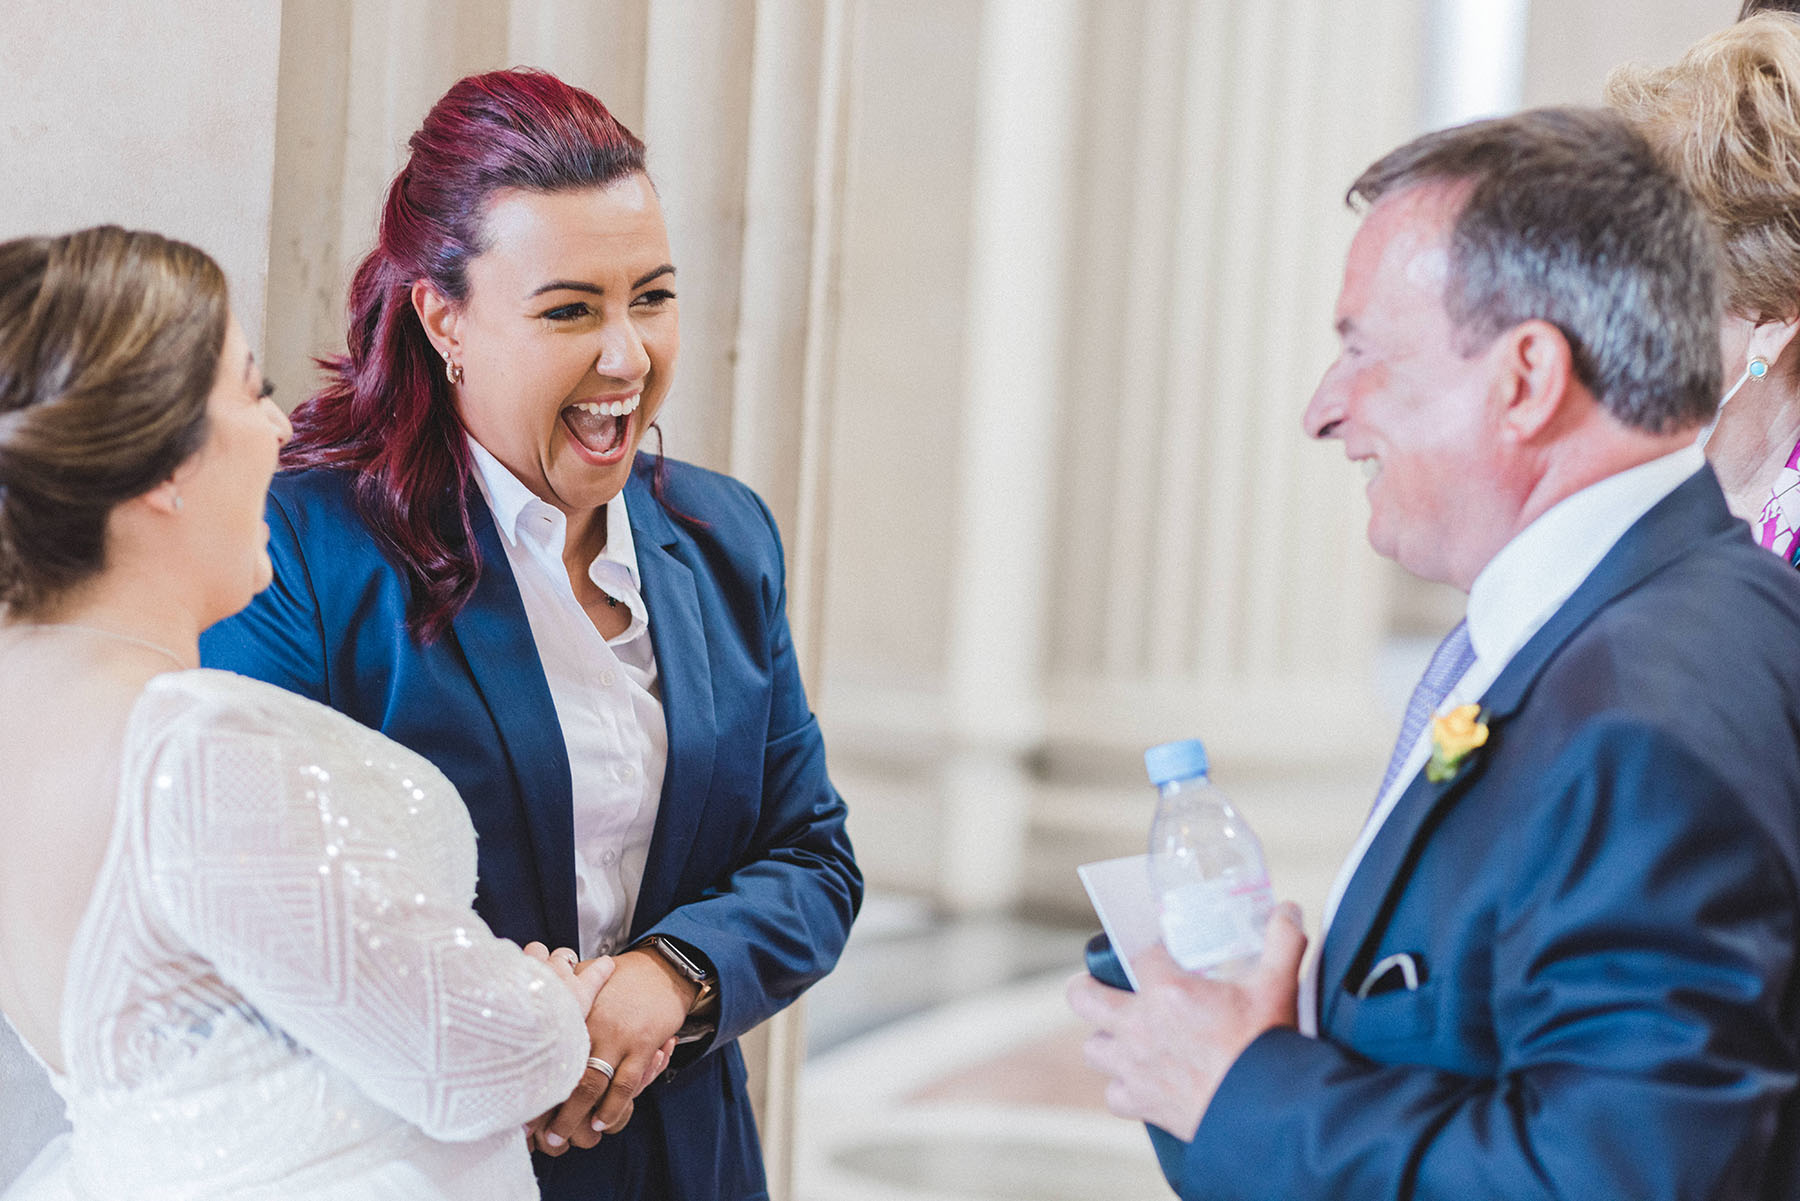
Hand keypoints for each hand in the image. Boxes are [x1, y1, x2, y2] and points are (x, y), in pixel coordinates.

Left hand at [531, 948, 694, 1154]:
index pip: (548, 1052)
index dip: (530, 1083)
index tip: (514, 1108)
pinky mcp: (643, 1045)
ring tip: (561, 1138)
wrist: (661, 971)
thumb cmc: (618, 978)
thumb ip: (557, 995)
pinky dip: (613, 1107)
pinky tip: (601, 1123)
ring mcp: (619, 1037)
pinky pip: (626, 1083)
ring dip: (576, 1116)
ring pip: (593, 1084)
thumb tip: (523, 1002)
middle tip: (531, 1133)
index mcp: (575, 1010)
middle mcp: (593, 1026)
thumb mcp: (581, 978)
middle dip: (548, 1109)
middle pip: (565, 1073)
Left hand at [1066, 902, 1306, 1140]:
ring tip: (1127, 1037)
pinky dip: (1125, 1089)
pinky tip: (1143, 1082)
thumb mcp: (1278, 985)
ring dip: (1107, 1040)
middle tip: (1105, 988)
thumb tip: (1288, 910)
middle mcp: (1139, 1025)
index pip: (1137, 956)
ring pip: (1093, 1048)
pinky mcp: (1141, 1103)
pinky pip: (1114, 1094)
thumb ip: (1282, 941)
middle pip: (1083, 997)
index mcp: (1167, 991)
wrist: (1268, 1112)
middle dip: (1088, 988)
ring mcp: (1135, 1066)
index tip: (1161, 958)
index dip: (1148, 954)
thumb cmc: (1269, 1047)